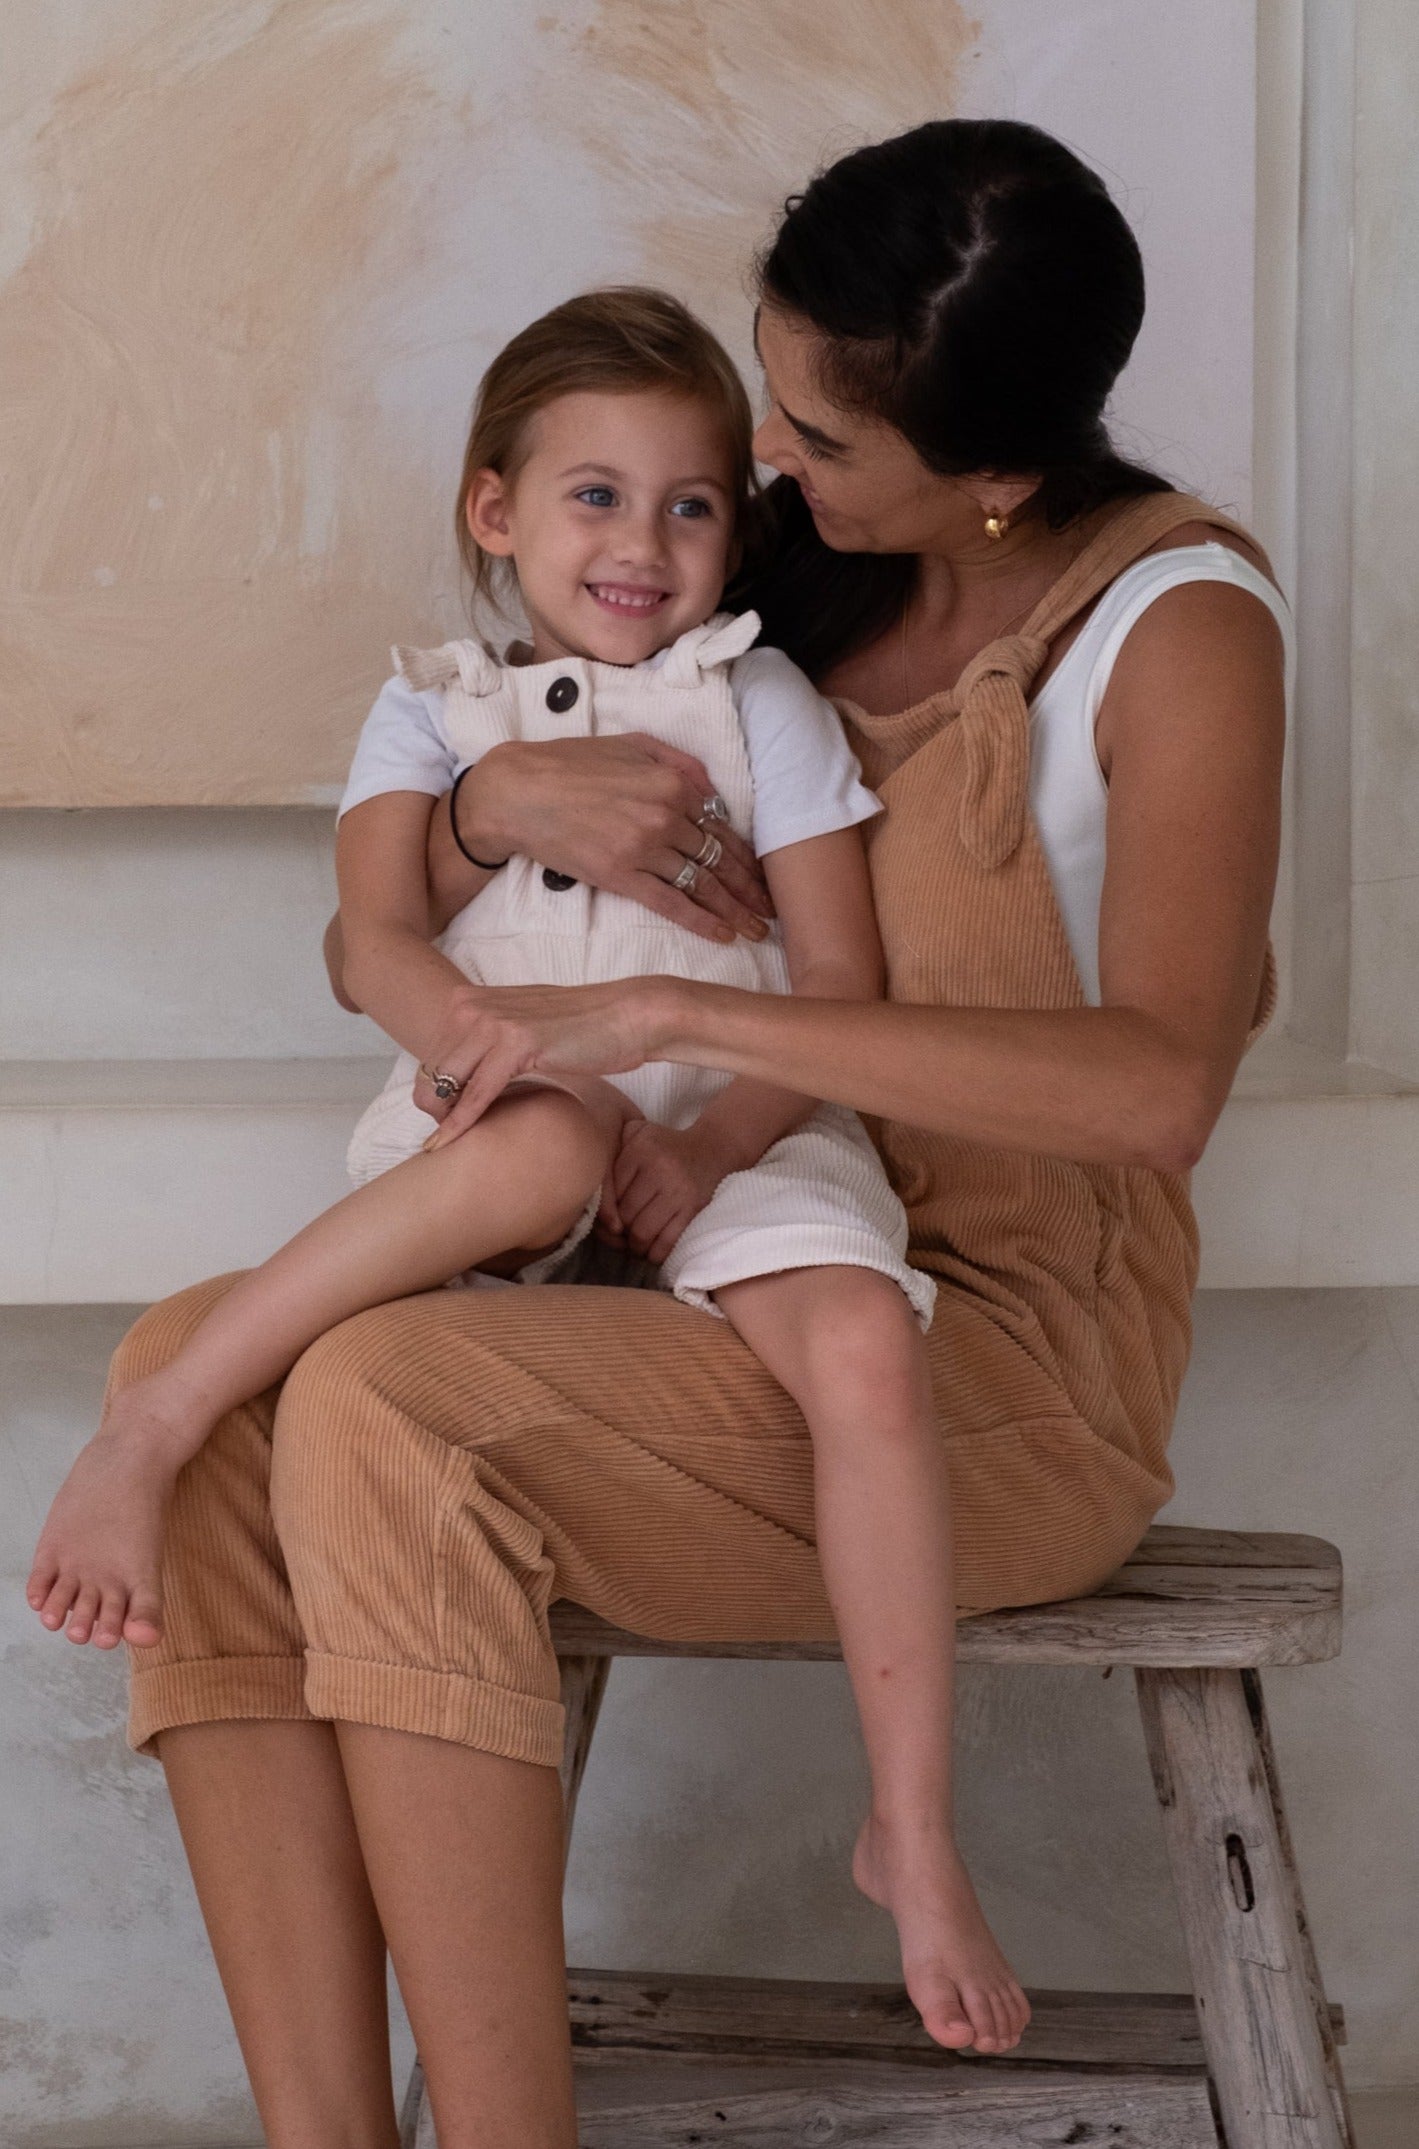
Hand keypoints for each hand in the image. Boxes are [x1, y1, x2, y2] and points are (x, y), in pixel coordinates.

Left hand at [415, 978, 672, 1143]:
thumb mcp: (522, 1027)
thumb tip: (467, 1071)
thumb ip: (490, 1039)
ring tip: (452, 1145)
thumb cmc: (583, 1028)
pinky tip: (450, 1144)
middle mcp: (472, 1006)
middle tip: (451, 1136)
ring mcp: (492, 1022)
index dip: (433, 1092)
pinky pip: (476, 1093)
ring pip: (441, 1083)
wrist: (628, 1016)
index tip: (446, 1119)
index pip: (428, 1055)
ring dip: (443, 1120)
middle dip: (434, 1110)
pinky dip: (460, 1122)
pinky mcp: (516, 1043)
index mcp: (469, 999)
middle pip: (426, 1072)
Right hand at [443, 734, 772, 942]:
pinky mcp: (620, 876)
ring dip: (735, 910)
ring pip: (702, 884)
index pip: (722, 827)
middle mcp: (666, 816)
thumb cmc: (569, 764)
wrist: (517, 792)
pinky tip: (724, 935)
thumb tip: (713, 790)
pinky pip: (672, 904)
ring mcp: (645, 849)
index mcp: (673, 783)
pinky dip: (702, 921)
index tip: (764, 877)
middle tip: (773, 911)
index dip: (748, 856)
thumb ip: (678, 762)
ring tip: (757, 930)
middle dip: (751, 889)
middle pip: (719, 859)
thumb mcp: (630, 744)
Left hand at [605, 1118, 735, 1264]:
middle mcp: (659, 1169)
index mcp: (640, 1150)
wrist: (710, 1148)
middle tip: (617, 1237)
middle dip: (618, 1231)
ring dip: (634, 1245)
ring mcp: (678, 1191)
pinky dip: (655, 1253)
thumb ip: (612, 1147)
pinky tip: (650, 1252)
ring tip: (633, 1245)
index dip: (604, 1210)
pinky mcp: (692, 1208)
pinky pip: (668, 1240)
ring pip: (642, 1231)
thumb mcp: (636, 1131)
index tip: (605, 1219)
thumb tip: (591, 1183)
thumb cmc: (664, 1144)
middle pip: (625, 1214)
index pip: (611, 1190)